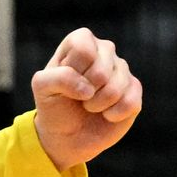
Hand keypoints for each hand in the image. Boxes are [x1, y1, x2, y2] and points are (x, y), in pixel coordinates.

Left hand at [31, 27, 142, 171]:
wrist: (67, 134)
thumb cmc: (54, 105)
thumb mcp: (42, 89)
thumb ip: (57, 78)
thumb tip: (88, 88)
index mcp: (80, 42)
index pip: (83, 49)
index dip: (73, 71)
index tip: (66, 82)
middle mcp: (104, 50)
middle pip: (101, 71)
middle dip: (85, 93)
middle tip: (78, 97)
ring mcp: (122, 69)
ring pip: (115, 88)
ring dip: (97, 105)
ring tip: (89, 105)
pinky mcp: (134, 89)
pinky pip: (129, 102)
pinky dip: (112, 114)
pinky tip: (106, 113)